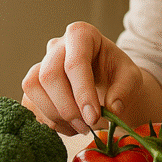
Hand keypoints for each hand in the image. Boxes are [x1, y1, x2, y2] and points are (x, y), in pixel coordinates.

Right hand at [22, 21, 144, 136]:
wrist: (105, 82)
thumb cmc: (116, 74)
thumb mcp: (131, 77)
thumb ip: (125, 90)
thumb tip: (112, 108)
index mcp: (82, 34)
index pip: (76, 63)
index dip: (82, 93)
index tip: (93, 117)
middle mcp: (56, 46)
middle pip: (49, 75)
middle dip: (67, 107)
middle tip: (87, 126)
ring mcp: (40, 63)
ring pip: (33, 88)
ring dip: (55, 115)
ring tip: (80, 127)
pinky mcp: (33, 85)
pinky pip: (30, 103)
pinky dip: (48, 121)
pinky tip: (69, 127)